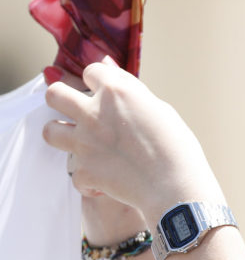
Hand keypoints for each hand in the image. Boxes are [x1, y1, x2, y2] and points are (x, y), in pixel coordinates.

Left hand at [42, 56, 224, 221]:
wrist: (177, 187)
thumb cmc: (178, 148)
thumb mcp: (162, 110)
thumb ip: (133, 92)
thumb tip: (113, 74)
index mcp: (117, 93)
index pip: (92, 71)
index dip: (99, 82)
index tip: (106, 92)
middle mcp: (94, 113)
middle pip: (55, 94)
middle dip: (63, 100)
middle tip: (78, 111)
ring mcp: (85, 143)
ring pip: (50, 131)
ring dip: (64, 135)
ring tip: (81, 144)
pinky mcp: (85, 171)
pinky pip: (75, 174)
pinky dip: (88, 180)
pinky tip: (103, 183)